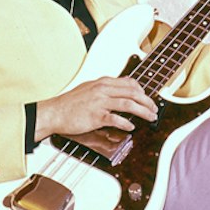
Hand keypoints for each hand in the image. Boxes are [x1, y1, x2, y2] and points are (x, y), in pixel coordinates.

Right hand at [34, 76, 157, 140]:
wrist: (54, 112)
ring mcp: (99, 102)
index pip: (129, 83)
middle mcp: (103, 89)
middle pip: (132, 92)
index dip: (142, 91)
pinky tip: (132, 127)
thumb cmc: (70, 103)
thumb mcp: (89, 88)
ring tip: (150, 117)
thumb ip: (105, 88)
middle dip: (147, 101)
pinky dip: (126, 123)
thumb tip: (122, 88)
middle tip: (154, 109)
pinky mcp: (95, 116)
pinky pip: (115, 118)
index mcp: (102, 82)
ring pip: (128, 104)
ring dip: (143, 111)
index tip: (148, 98)